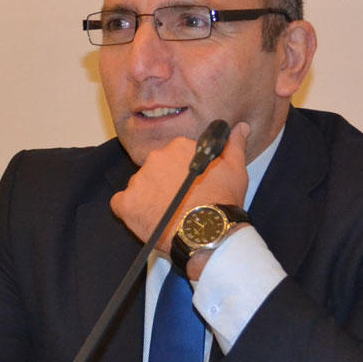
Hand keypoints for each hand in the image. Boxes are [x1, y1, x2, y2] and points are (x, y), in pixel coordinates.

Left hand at [110, 122, 249, 254]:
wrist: (207, 233)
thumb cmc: (222, 202)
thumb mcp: (235, 170)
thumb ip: (234, 146)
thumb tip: (240, 128)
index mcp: (178, 147)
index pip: (173, 155)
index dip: (181, 172)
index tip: (188, 185)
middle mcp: (155, 158)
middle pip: (155, 170)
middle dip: (163, 183)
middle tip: (177, 202)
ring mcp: (139, 180)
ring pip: (140, 185)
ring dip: (148, 197)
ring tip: (165, 213)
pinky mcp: (127, 203)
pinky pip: (122, 203)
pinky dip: (131, 210)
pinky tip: (146, 219)